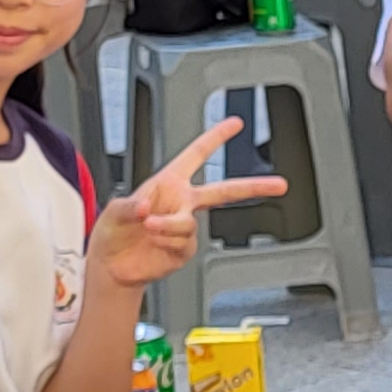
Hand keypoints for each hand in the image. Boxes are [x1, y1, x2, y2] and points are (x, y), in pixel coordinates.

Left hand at [98, 117, 289, 288]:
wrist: (114, 267)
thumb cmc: (113, 232)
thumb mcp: (114, 209)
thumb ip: (131, 205)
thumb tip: (148, 207)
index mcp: (168, 183)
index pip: (196, 155)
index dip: (215, 138)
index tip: (235, 124)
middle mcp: (182, 203)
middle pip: (224, 191)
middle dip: (253, 187)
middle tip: (278, 185)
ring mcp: (184, 227)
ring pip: (189, 223)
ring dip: (167, 225)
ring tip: (149, 228)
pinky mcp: (183, 250)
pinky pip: (183, 242)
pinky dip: (165, 241)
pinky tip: (155, 242)